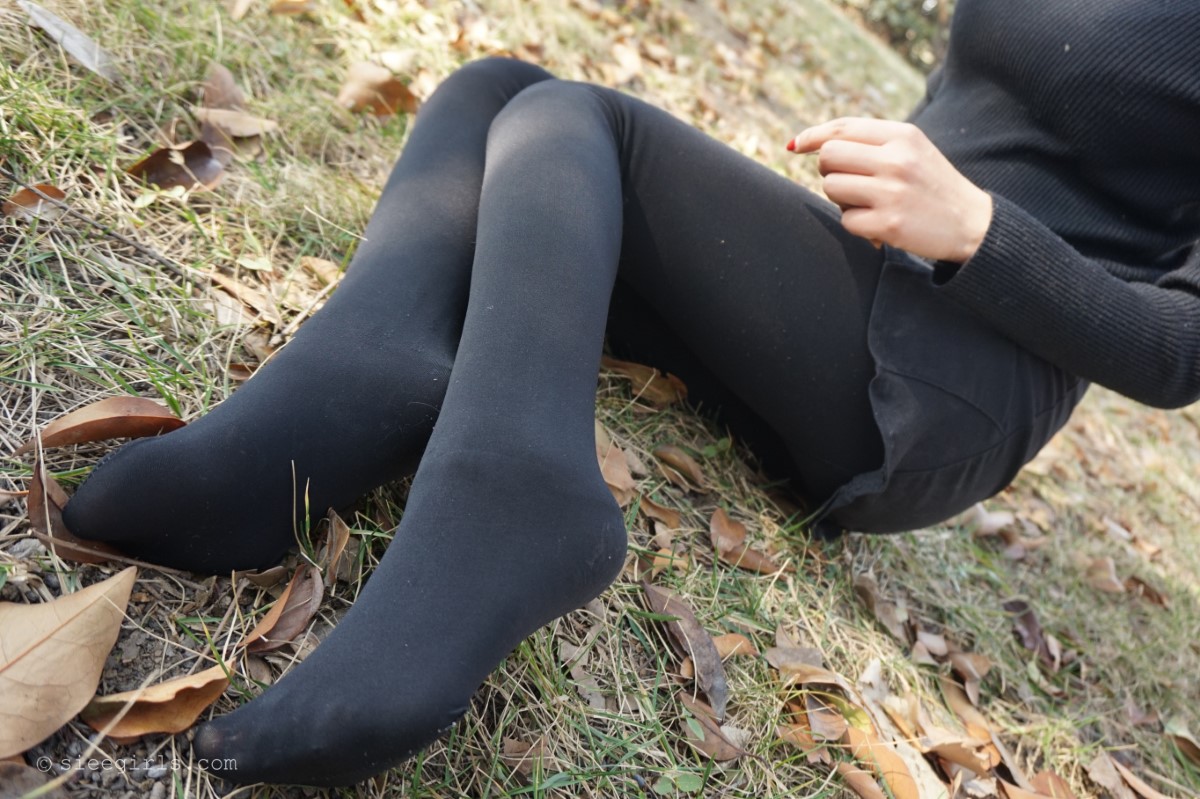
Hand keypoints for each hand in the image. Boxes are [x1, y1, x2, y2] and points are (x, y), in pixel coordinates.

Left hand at [788, 118, 993, 262]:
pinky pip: (845, 220)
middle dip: (829, 171)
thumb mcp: (911, 149)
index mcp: (902, 135)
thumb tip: (809, 142)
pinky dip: (857, 224)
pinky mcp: (888, 224)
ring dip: (841, 199)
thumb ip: (870, 141)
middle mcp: (896, 160)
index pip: (842, 128)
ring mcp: (892, 192)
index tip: (795, 146)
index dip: (813, 136)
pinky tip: (879, 223)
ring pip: (831, 188)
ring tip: (868, 203)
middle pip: (828, 157)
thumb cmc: (930, 184)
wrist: (970, 223)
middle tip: (848, 181)